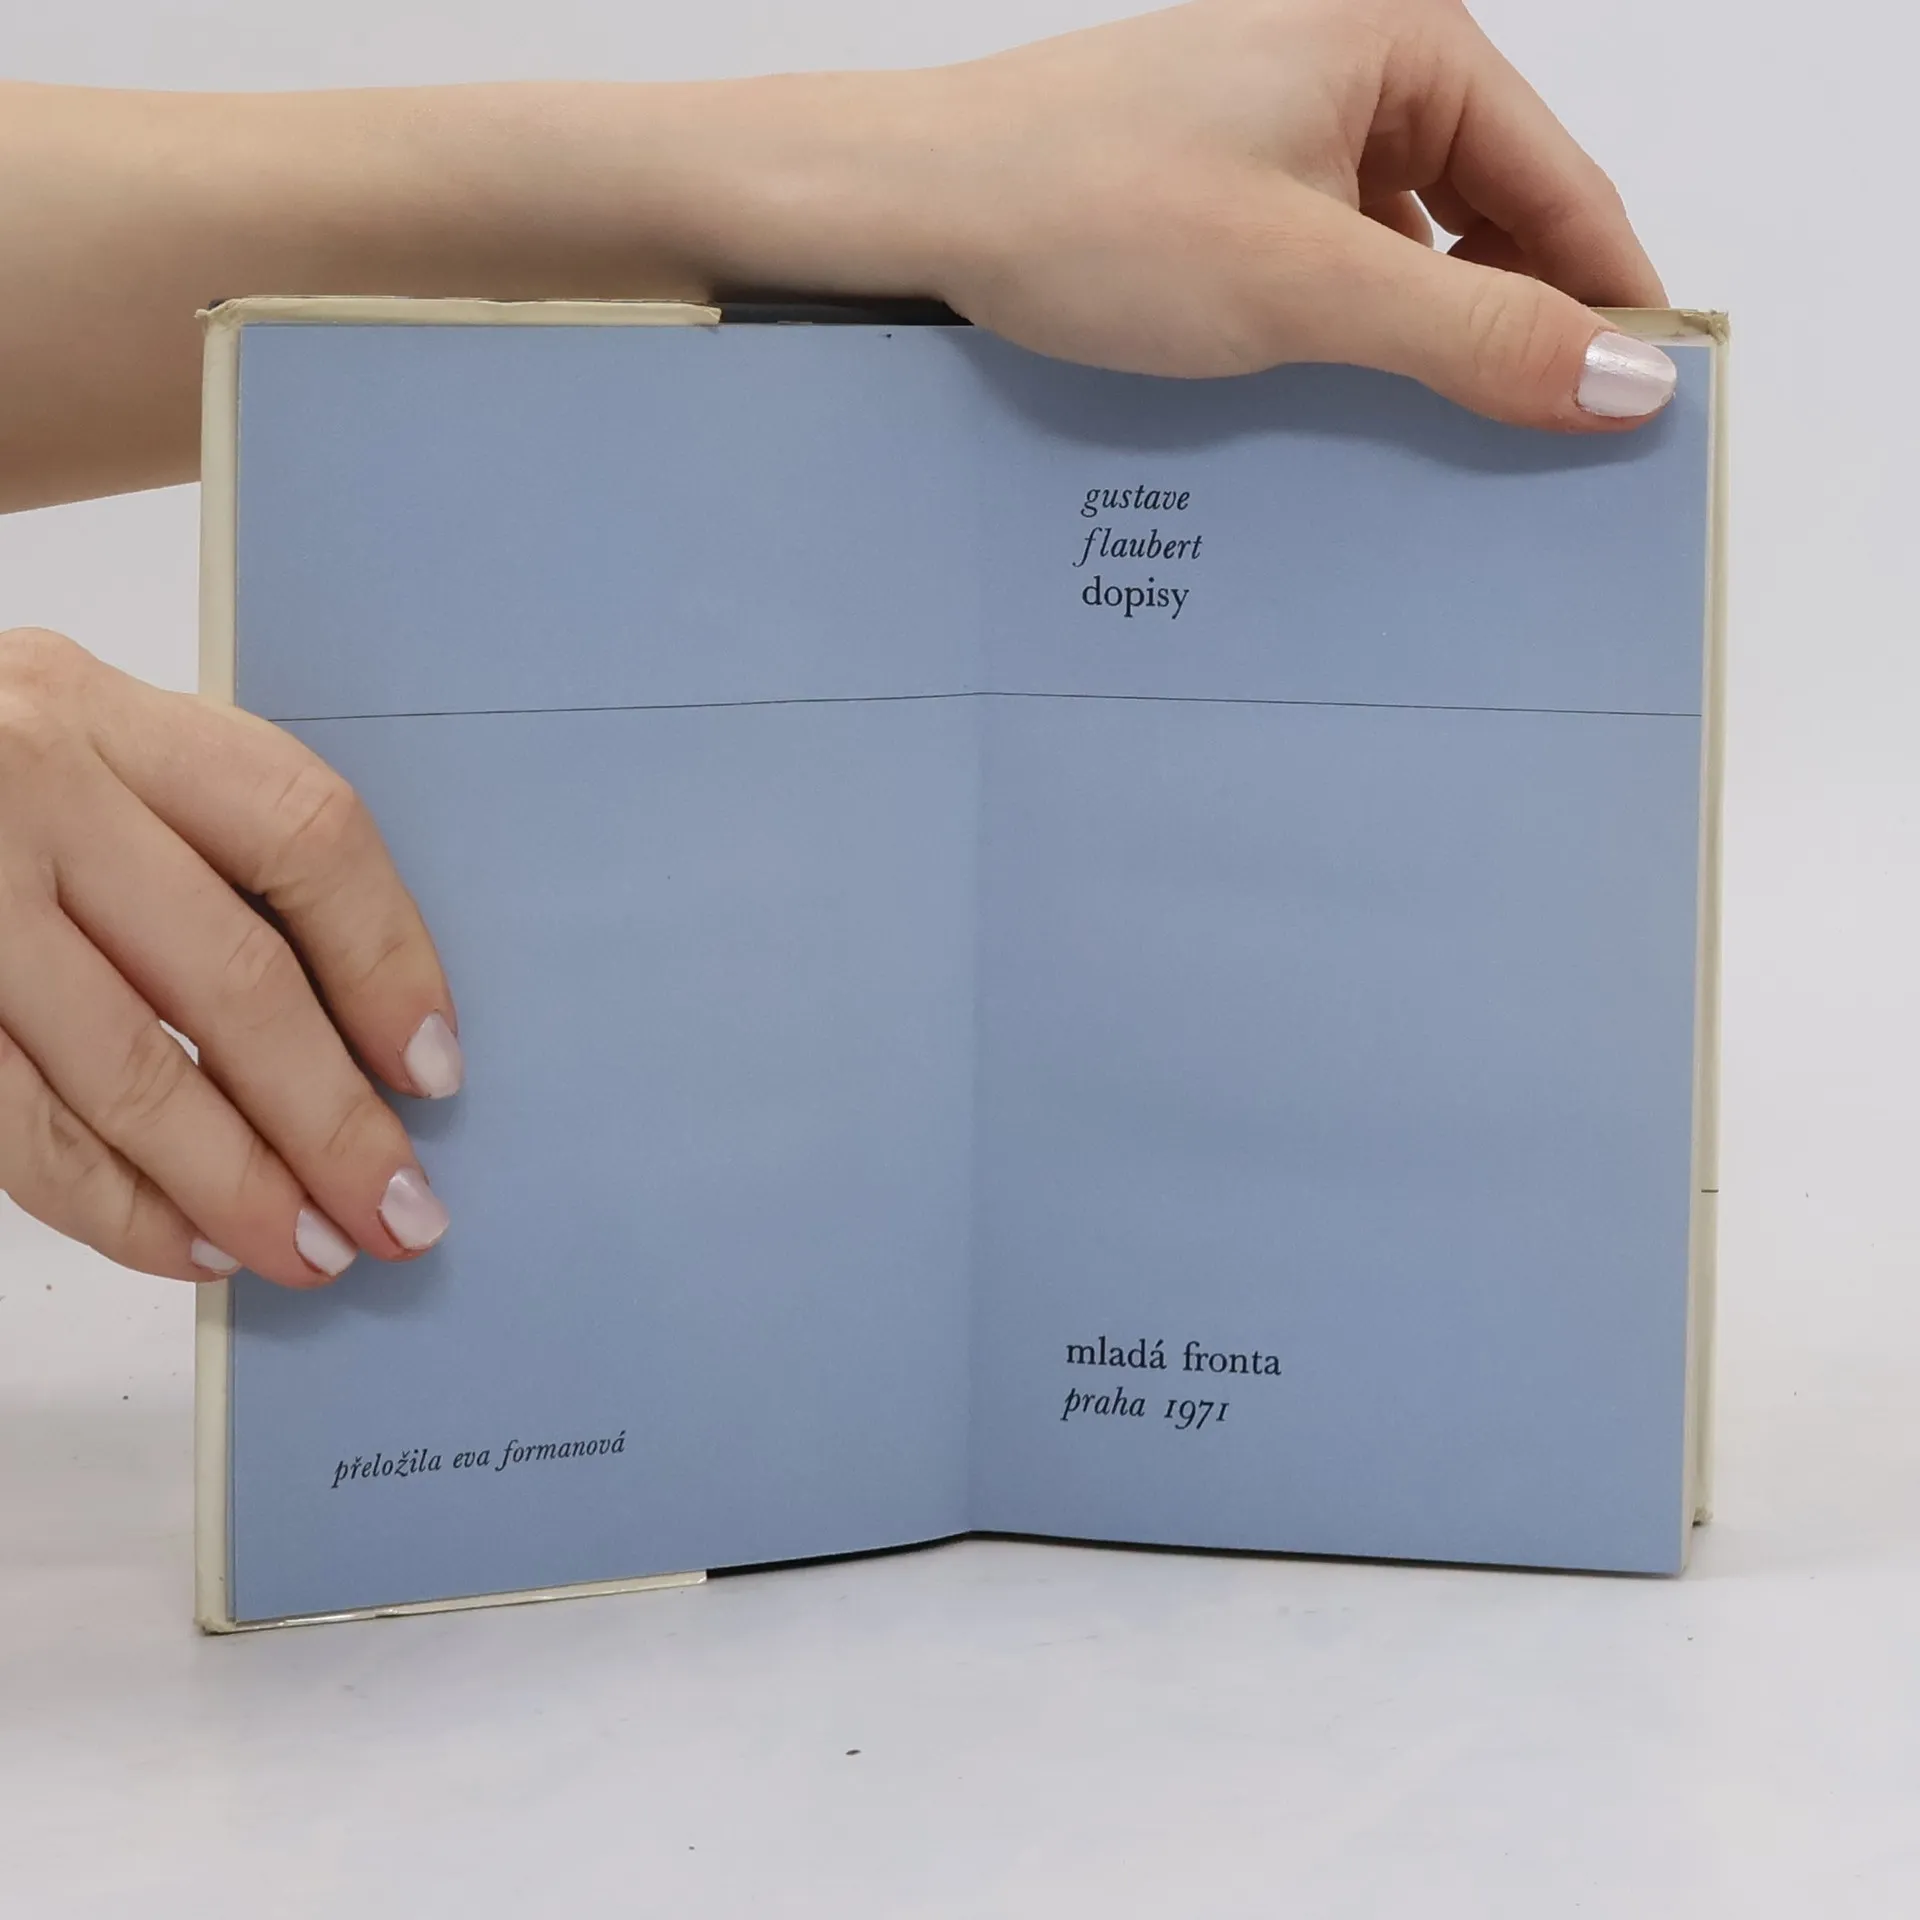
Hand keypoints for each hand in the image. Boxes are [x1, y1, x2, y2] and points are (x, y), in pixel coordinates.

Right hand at [0, 628, 459, 1285]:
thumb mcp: (78, 749)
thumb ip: (194, 843)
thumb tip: (346, 1032)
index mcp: (108, 718)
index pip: (305, 836)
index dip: (388, 963)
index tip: (435, 1067)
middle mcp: (31, 794)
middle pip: (235, 978)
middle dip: (332, 1120)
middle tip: (400, 1208)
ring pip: (129, 1074)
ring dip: (236, 1187)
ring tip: (311, 1250)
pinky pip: (21, 1128)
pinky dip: (115, 1206)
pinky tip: (190, 1243)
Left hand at [747, 0, 1671, 428]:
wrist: (915, 204)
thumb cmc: (1091, 208)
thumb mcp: (1310, 285)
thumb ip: (1476, 332)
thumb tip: (1627, 380)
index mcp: (1408, 45)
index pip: (1566, 186)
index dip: (1610, 303)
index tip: (1641, 414)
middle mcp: (1358, 66)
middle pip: (1497, 215)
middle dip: (1520, 326)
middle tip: (1541, 452)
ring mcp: (1288, 125)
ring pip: (1413, 247)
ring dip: (1432, 338)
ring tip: (1445, 441)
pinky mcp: (1229, 181)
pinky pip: (1335, 259)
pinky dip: (1356, 330)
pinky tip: (1348, 403)